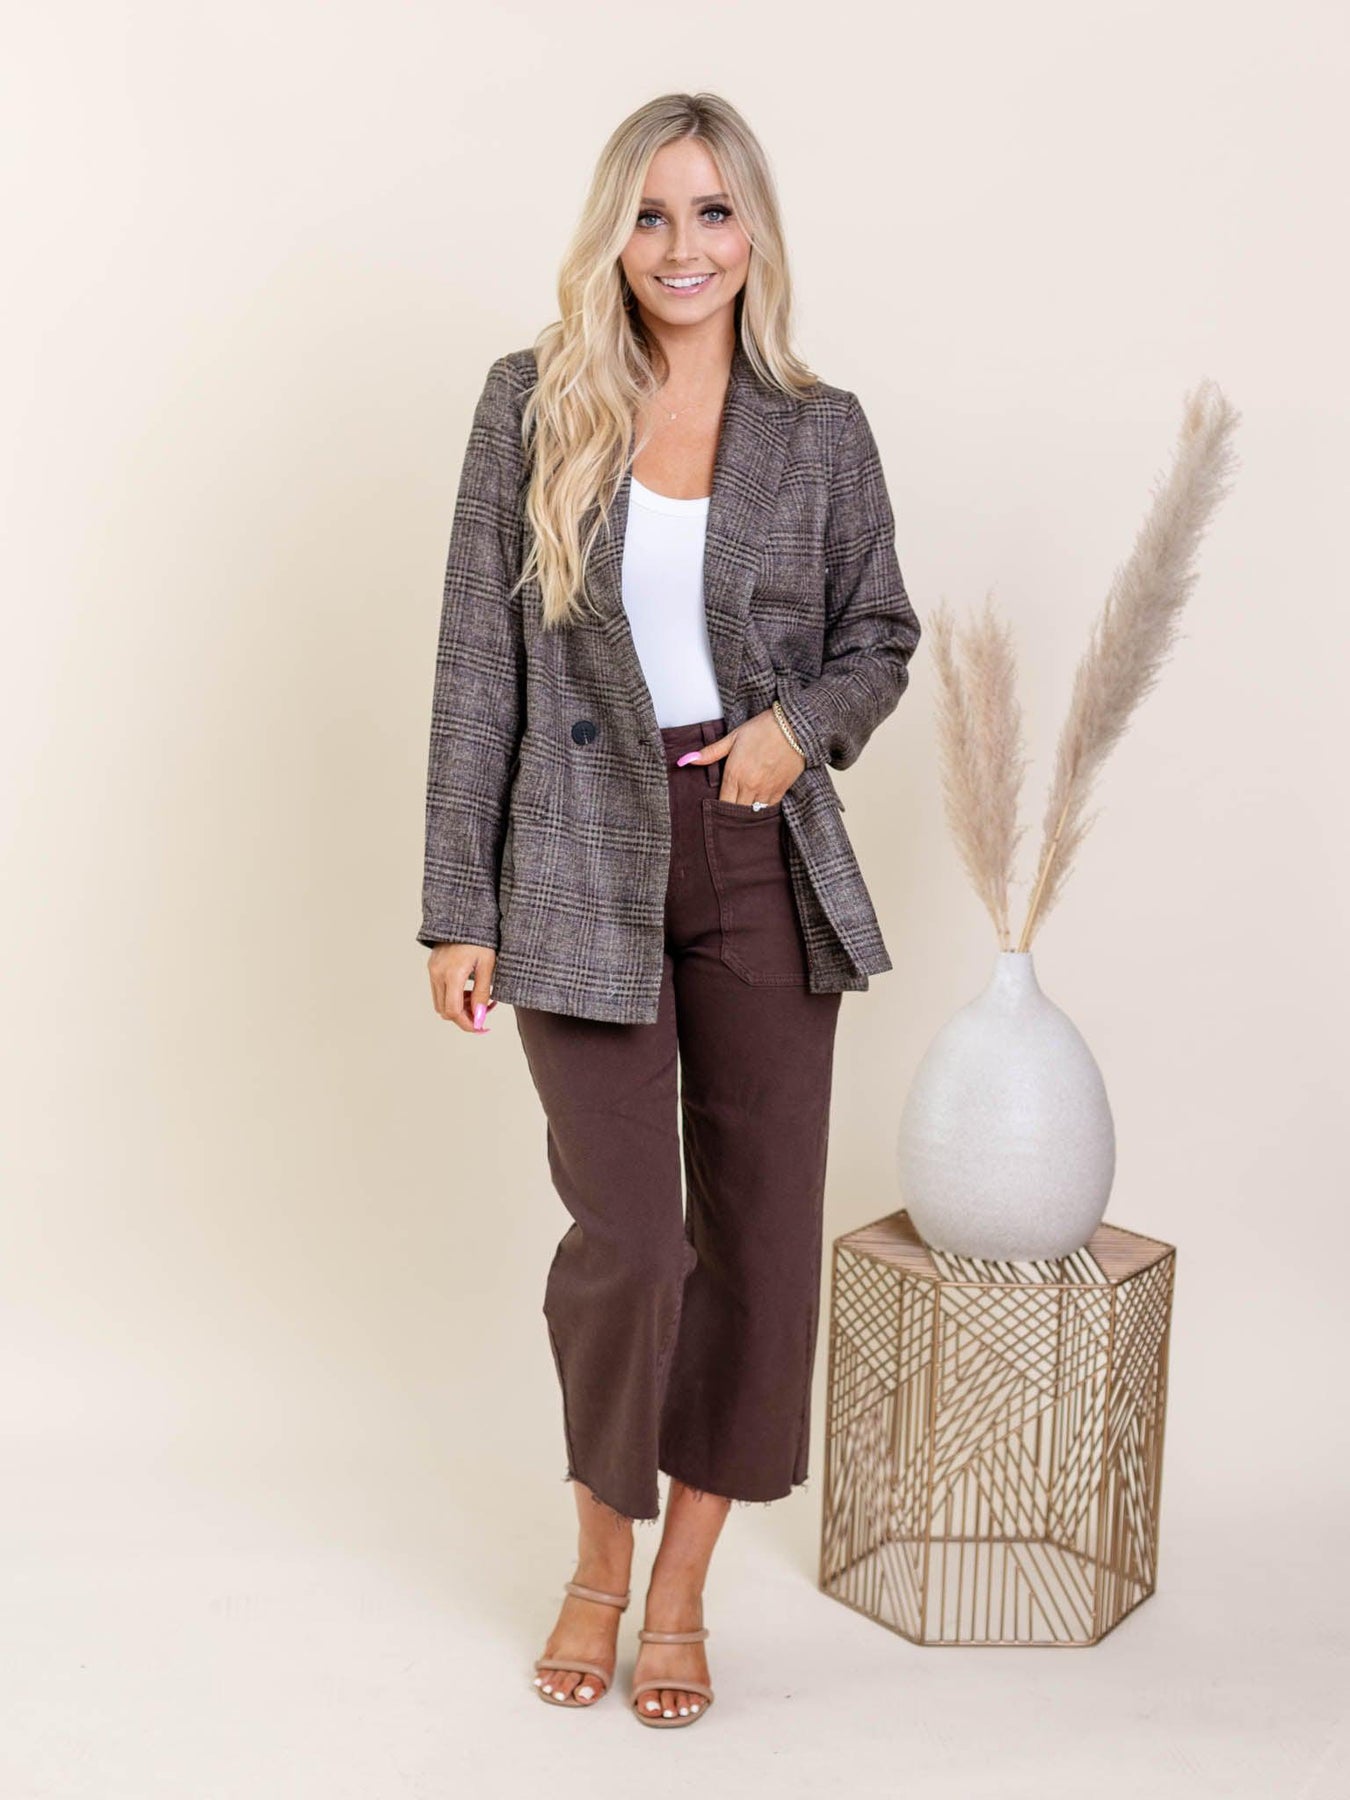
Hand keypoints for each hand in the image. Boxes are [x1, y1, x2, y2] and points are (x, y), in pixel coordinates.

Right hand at [428, 943, 499, 1033]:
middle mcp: (437, 974)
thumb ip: (483, 993)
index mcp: (452, 973)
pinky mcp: (432, 967)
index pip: (453, 1011)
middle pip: (445, 1011)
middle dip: (464, 1017)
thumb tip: (479, 1017)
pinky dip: (453, 997)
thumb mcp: (488, 965)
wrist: (465, 917)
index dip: (467, 1023)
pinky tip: (468, 990)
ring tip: (478, 999)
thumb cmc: (481, 938)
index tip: (482, 1026)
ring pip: (440, 1003)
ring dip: (458, 1008)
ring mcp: (432, 971)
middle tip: (483, 1012)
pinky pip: (439, 991)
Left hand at [677, 706, 805, 803]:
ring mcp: (766, 790)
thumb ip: (710, 753)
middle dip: (730, 815)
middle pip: (735, 812)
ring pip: (752, 813)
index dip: (717, 809)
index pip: (722, 803)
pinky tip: (757, 807)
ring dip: (746, 813)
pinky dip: (761, 809)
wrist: (794, 727)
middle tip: (726, 817)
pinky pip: (768, 809)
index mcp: (734, 774)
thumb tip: (685, 760)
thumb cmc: (762, 729)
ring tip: (741, 814)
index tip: (715, 810)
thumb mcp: (733, 737)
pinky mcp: (781, 791)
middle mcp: (750, 786)